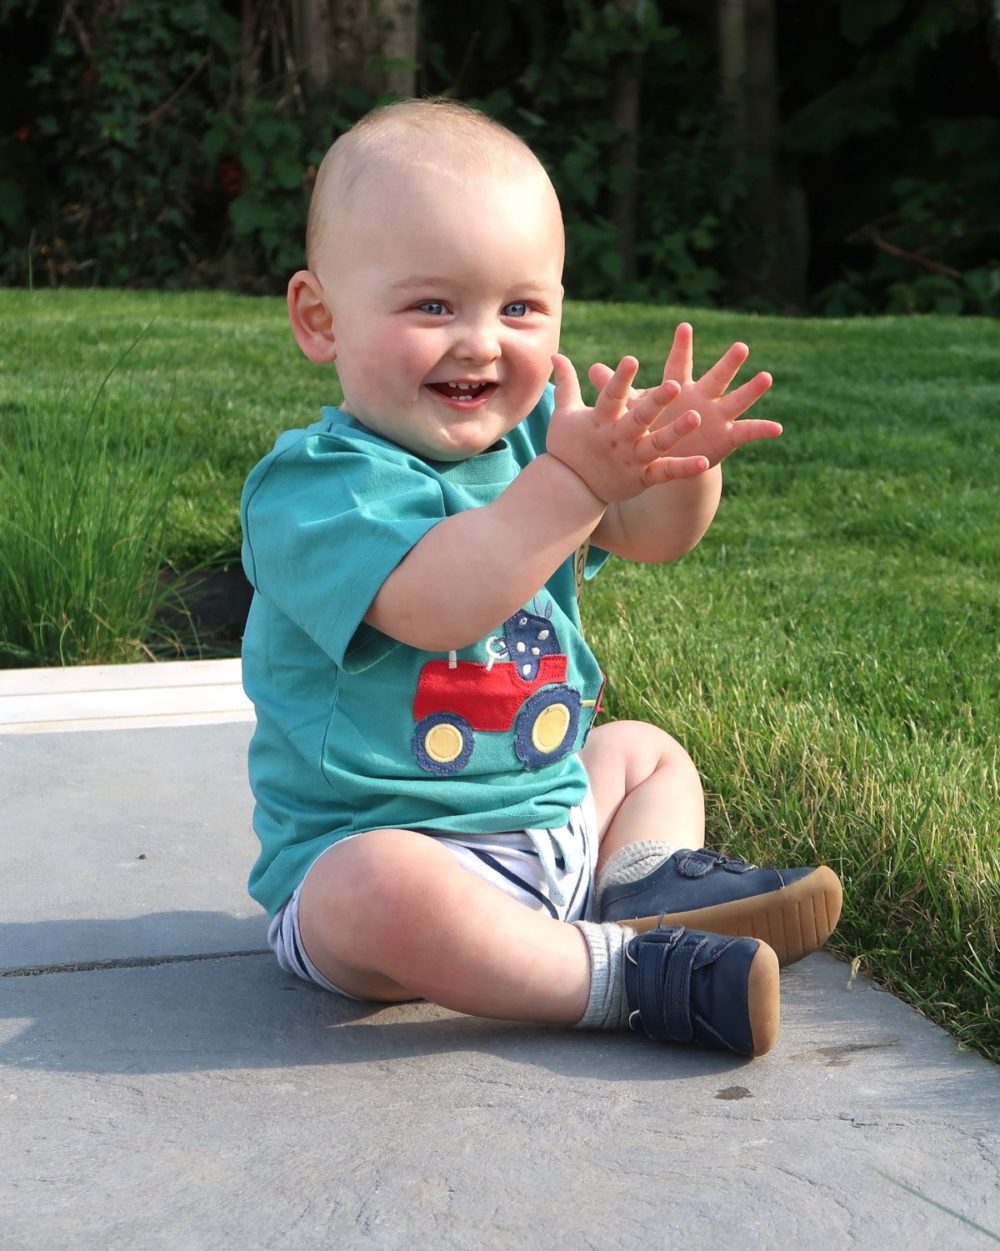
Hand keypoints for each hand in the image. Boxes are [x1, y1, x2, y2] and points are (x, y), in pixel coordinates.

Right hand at [546, 352, 710, 504]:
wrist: (569, 490)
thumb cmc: (567, 447)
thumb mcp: (564, 413)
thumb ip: (566, 383)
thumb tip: (555, 355)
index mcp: (599, 422)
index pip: (610, 397)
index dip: (620, 379)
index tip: (631, 360)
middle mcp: (617, 440)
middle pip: (638, 419)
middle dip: (655, 402)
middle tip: (674, 384)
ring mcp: (631, 460)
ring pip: (657, 444)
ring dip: (676, 432)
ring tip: (696, 417)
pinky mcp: (643, 479)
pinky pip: (666, 473)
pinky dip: (685, 469)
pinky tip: (705, 462)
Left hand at [587, 322, 780, 467]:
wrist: (667, 455)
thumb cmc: (649, 425)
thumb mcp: (632, 408)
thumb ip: (615, 389)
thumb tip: (590, 369)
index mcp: (678, 387)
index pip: (679, 365)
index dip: (681, 348)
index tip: (684, 327)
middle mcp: (702, 396)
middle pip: (716, 376)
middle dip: (728, 363)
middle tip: (741, 346)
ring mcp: (717, 415)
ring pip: (736, 398)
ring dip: (751, 390)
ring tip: (766, 377)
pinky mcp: (727, 436)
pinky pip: (747, 432)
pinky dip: (762, 430)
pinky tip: (778, 429)